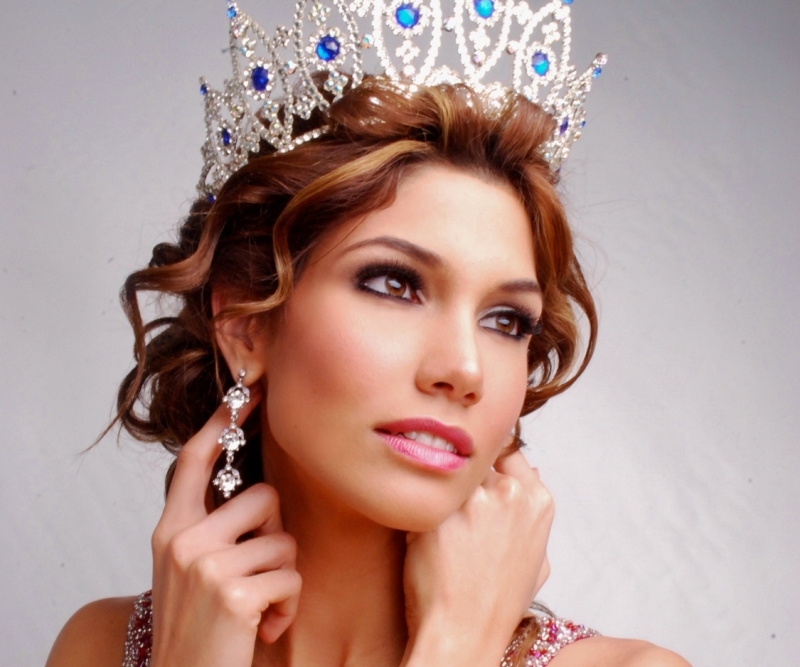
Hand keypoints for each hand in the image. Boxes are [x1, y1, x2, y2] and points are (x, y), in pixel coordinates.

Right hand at [148, 385, 301, 666]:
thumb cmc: (199, 628)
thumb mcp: (192, 571)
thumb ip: (213, 529)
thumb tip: (260, 494)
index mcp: (171, 530)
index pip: (195, 460)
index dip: (222, 422)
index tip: (247, 391)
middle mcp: (182, 540)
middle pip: (263, 495)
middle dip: (275, 534)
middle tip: (257, 574)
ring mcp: (205, 565)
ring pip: (283, 540)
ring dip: (282, 578)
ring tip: (257, 607)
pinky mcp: (233, 593)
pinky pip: (290, 578)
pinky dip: (286, 608)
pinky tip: (261, 629)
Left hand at [402, 450, 552, 666]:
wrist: (464, 633)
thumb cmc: (497, 603)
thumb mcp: (536, 559)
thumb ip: (531, 512)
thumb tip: (529, 471)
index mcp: (538, 501)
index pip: (508, 449)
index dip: (486, 461)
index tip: (471, 476)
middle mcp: (510, 494)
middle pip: (475, 460)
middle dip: (461, 478)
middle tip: (452, 506)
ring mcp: (474, 501)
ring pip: (447, 474)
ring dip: (439, 492)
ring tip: (439, 527)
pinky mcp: (438, 511)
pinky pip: (422, 493)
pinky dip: (417, 509)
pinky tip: (423, 537)